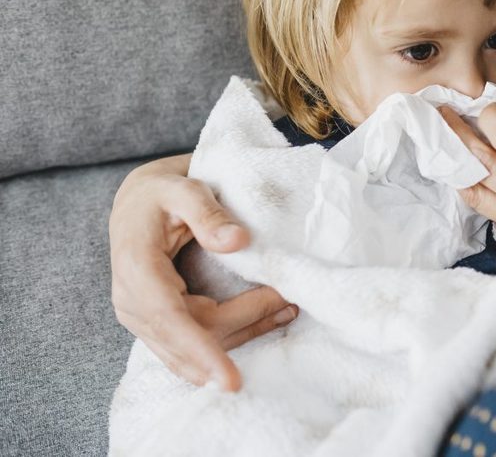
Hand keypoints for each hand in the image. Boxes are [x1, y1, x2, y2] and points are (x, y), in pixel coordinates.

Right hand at [109, 154, 296, 390]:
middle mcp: (133, 301)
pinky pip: (193, 343)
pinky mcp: (156, 324)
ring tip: (286, 311)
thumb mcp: (182, 188)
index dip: (202, 351)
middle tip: (290, 303)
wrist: (136, 203)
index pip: (171, 320)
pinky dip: (231, 337)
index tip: (231, 379)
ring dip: (244, 333)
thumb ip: (208, 213)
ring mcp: (142, 317)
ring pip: (197, 346)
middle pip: (195, 333)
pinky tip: (266, 322)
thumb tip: (238, 242)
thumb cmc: (160, 193)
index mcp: (136, 269)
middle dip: (246, 323)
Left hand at [441, 105, 495, 306]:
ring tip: (445, 146)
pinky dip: (476, 194)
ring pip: (478, 193)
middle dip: (459, 136)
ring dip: (458, 167)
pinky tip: (467, 179)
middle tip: (444, 117)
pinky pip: (489, 216)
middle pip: (486, 164)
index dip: (490, 118)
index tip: (485, 109)